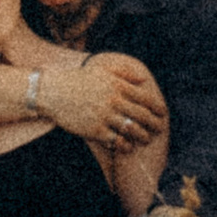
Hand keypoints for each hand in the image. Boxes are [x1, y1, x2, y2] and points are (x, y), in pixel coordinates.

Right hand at [39, 55, 166, 151]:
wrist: (54, 92)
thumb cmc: (79, 80)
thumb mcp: (102, 70)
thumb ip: (125, 73)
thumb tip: (143, 80)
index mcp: (117, 85)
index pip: (145, 98)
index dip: (157, 107)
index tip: (162, 114)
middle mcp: (113, 100)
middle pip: (142, 115)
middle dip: (154, 124)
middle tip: (158, 129)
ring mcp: (104, 116)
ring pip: (131, 130)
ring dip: (142, 136)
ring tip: (144, 139)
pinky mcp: (95, 130)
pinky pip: (116, 141)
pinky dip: (124, 145)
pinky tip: (127, 146)